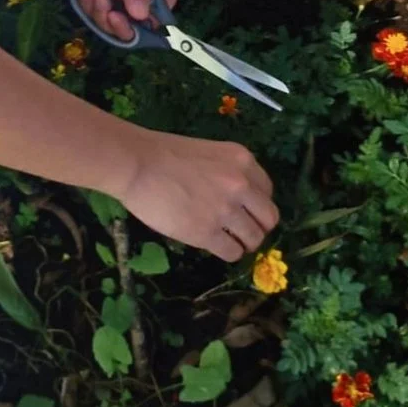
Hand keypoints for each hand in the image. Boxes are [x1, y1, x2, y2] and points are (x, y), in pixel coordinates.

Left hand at [73, 0, 176, 42]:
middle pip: (130, 28)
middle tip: (102, 4)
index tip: (122, 22)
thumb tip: (140, 15)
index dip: (141, 32)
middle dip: (112, 22)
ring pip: (108, 21)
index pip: (157, 26)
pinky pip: (94, 8)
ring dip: (96, 10)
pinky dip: (86, 1)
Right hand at [118, 126, 277, 259]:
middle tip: (242, 231)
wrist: (138, 164)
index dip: (256, 205)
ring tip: (230, 241)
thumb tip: (238, 199)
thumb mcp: (210, 154)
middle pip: (269, 218)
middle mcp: (241, 185)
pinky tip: (216, 246)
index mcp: (243, 161)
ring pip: (254, 239)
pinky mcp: (207, 232)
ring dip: (244, 243)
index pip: (267, 192)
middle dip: (258, 227)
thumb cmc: (165, 155)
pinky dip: (228, 253)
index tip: (244, 211)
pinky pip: (232, 252)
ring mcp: (225, 210)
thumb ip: (229, 173)